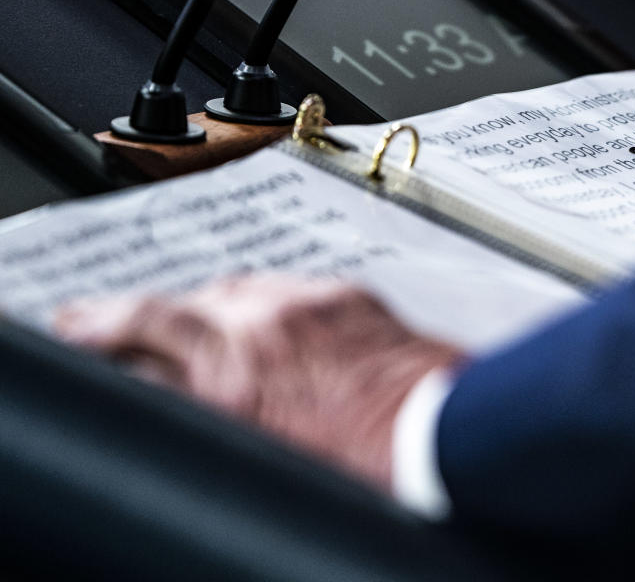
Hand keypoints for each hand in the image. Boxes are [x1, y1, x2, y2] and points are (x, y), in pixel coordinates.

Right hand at [55, 275, 464, 491]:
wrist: (439, 435)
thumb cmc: (365, 462)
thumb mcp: (266, 453)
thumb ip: (211, 411)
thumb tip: (175, 390)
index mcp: (234, 380)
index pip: (142, 334)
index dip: (97, 328)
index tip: (79, 326)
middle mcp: (263, 330)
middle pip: (175, 306)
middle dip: (138, 315)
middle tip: (113, 320)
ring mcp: (304, 305)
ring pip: (230, 290)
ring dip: (206, 308)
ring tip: (198, 327)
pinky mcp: (343, 294)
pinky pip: (287, 286)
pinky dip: (267, 302)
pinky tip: (271, 319)